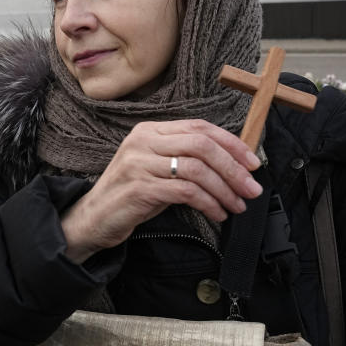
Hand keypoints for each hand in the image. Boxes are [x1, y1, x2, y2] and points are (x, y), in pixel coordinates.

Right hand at [61, 120, 261, 262]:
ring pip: (196, 169)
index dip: (231, 144)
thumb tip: (233, 165)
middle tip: (251, 189)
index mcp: (150, 131)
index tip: (252, 163)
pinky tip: (217, 214)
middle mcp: (143, 142)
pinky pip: (185, 192)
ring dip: (224, 190)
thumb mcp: (158, 169)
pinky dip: (208, 204)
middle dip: (233, 168)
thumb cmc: (131, 195)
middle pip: (201, 145)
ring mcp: (139, 164)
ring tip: (236, 206)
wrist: (94, 218)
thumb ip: (186, 160)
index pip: (199, 127)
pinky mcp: (139, 188)